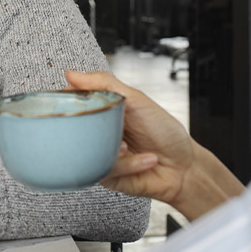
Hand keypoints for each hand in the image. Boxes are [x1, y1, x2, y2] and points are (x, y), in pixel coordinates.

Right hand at [65, 70, 244, 220]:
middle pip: (72, 129)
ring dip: (112, 149)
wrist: (184, 165)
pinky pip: (105, 170)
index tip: (67, 98)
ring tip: (129, 147)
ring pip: (87, 152)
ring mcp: (101, 155)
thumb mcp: (136, 99)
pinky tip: (146, 160)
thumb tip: (72, 74)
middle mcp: (98, 133)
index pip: (73, 103)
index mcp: (102, 112)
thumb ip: (105, 83)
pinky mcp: (107, 177)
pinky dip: (129, 165)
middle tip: (99, 126)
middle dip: (84, 128)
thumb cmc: (164, 131)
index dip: (66, 101)